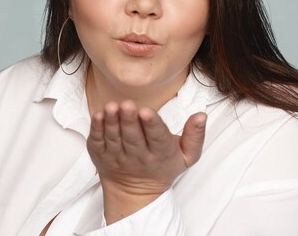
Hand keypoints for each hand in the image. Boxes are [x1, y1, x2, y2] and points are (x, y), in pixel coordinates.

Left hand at [86, 99, 206, 222]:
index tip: (146, 111)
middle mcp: (138, 156)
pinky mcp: (101, 155)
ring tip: (112, 107)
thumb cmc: (162, 167)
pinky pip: (97, 141)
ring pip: (114, 138)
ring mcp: (117, 156)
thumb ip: (195, 135)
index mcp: (160, 153)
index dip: (151, 124)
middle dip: (130, 120)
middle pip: (133, 137)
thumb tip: (201, 115)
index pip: (157, 137)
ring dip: (112, 122)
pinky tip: (98, 115)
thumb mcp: (187, 156)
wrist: (135, 193)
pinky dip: (96, 129)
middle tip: (127, 105)